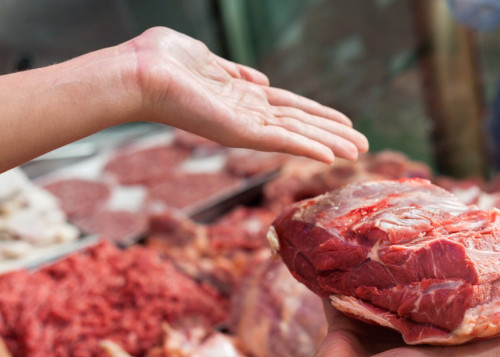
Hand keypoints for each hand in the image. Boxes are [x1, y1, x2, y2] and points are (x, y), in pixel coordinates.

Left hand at [121, 27, 368, 163]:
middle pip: (299, 124)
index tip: (344, 122)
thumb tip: (260, 81)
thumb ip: (233, 72)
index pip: (289, 107)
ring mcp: (243, 125)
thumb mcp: (204, 58)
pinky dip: (305, 147)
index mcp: (240, 96)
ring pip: (296, 134)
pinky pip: (278, 140)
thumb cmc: (159, 60)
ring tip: (357, 152)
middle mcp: (246, 114)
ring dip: (328, 143)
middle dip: (332, 134)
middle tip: (363, 146)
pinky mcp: (237, 132)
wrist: (136, 73)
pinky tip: (329, 155)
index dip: (318, 114)